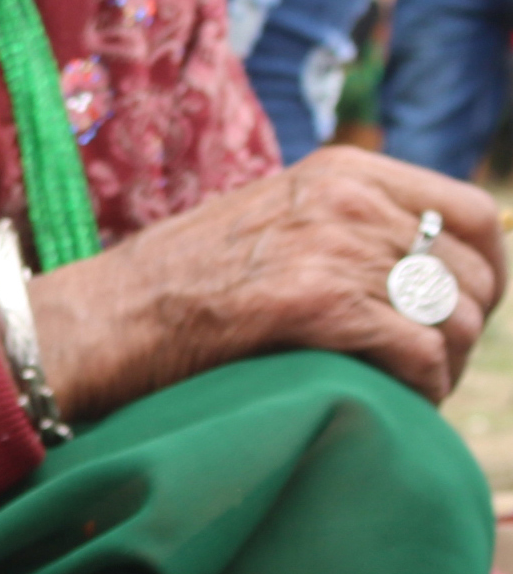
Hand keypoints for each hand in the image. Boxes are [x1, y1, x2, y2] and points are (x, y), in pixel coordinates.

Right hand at [29, 149, 504, 421]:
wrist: (100, 320)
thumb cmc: (173, 288)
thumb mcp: (270, 224)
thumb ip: (343, 227)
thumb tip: (426, 267)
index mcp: (341, 171)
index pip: (474, 212)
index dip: (484, 271)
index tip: (459, 312)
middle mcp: (345, 200)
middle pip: (473, 274)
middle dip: (462, 331)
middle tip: (425, 367)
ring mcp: (331, 248)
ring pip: (453, 320)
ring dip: (440, 368)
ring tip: (405, 392)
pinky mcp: (316, 304)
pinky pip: (418, 355)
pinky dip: (417, 390)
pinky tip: (389, 402)